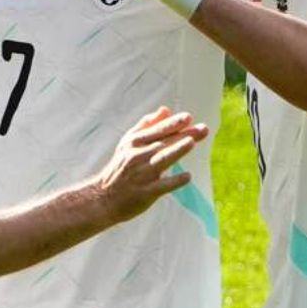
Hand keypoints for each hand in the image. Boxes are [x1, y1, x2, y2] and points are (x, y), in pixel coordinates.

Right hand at [94, 108, 208, 221]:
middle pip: (163, 143)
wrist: (103, 198)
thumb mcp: (128, 143)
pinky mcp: (145, 193)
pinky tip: (187, 176)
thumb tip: (166, 109)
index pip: (157, 130)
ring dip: (176, 151)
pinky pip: (162, 186)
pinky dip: (174, 181)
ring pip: (161, 160)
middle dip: (184, 135)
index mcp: (133, 142)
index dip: (172, 123)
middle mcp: (137, 156)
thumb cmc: (120, 167)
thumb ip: (147, 125)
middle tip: (203, 129)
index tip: (188, 117)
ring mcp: (141, 175)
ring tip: (191, 143)